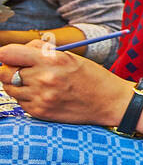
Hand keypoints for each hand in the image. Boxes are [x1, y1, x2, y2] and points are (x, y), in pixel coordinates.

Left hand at [0, 38, 135, 125]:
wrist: (110, 102)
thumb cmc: (91, 76)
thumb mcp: (69, 56)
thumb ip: (39, 52)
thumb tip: (13, 52)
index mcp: (51, 60)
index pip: (8, 54)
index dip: (4, 54)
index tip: (6, 56)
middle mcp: (43, 79)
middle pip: (4, 72)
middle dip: (9, 69)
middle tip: (21, 70)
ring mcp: (41, 97)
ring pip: (9, 88)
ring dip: (17, 84)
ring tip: (35, 83)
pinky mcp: (40, 112)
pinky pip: (20, 102)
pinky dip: (26, 98)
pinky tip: (43, 95)